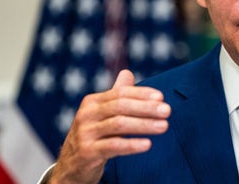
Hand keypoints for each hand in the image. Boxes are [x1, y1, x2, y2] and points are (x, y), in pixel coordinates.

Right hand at [49, 70, 170, 183]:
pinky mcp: (87, 152)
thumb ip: (115, 95)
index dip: (141, 94)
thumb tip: (127, 72)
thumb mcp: (101, 114)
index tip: (161, 97)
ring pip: (118, 124)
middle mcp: (86, 115)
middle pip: (120, 106)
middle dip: (146, 107)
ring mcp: (85, 133)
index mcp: (92, 102)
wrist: (71, 166)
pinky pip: (113, 146)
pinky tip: (147, 144)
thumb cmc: (92, 136)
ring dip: (144, 124)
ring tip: (164, 126)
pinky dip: (132, 145)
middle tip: (167, 111)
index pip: (120, 93)